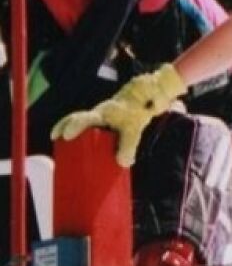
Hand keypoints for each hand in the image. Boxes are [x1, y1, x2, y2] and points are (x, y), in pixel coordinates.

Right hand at [51, 63, 186, 166]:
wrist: (143, 101)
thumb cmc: (136, 113)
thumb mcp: (134, 129)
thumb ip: (128, 146)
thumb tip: (122, 164)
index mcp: (102, 114)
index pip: (84, 118)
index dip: (74, 126)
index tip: (66, 136)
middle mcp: (96, 114)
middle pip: (75, 117)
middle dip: (63, 126)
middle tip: (54, 138)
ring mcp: (98, 118)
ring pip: (79, 121)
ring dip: (68, 128)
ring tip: (58, 143)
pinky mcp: (102, 123)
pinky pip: (87, 126)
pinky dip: (79, 133)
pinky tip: (76, 146)